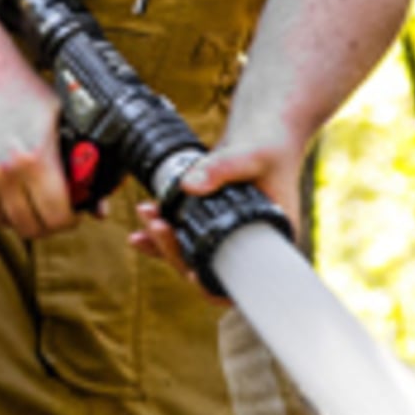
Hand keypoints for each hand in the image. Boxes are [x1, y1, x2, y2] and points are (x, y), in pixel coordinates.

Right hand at [0, 68, 75, 238]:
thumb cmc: (28, 95)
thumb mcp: (67, 122)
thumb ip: (85, 169)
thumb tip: (101, 211)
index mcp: (35, 159)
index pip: (56, 217)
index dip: (70, 220)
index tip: (74, 213)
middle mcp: (3, 172)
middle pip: (30, 228)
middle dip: (50, 224)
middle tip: (57, 211)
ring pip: (6, 223)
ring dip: (23, 218)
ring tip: (35, 200)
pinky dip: (0, 213)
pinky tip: (13, 196)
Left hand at [131, 129, 303, 287]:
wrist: (264, 131)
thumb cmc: (270, 146)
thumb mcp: (252, 155)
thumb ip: (224, 168)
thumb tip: (188, 185)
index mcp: (273, 239)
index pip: (243, 278)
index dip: (216, 283)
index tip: (192, 273)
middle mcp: (250, 244)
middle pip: (208, 267)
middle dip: (176, 252)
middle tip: (157, 226)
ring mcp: (227, 235)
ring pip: (191, 254)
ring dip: (163, 242)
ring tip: (146, 214)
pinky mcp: (210, 223)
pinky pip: (184, 239)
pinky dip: (161, 235)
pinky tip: (142, 227)